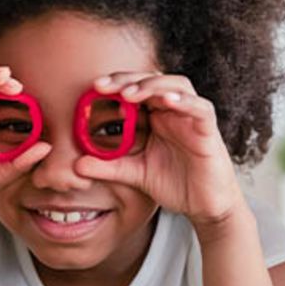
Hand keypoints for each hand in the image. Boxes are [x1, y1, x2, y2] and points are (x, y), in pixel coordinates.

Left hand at [74, 72, 243, 230]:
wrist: (205, 206)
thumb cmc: (176, 183)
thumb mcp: (135, 174)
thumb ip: (108, 167)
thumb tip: (76, 165)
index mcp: (157, 116)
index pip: (137, 88)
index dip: (117, 83)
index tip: (94, 88)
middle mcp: (175, 111)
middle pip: (153, 80)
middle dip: (128, 79)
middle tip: (104, 85)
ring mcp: (193, 118)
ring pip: (177, 85)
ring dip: (153, 85)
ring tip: (129, 94)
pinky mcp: (209, 130)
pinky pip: (200, 109)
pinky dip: (186, 102)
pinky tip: (168, 101)